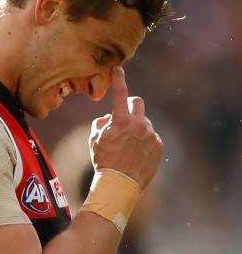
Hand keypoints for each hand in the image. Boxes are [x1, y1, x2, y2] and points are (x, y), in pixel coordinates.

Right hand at [89, 66, 163, 188]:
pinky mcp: (158, 145)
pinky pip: (151, 138)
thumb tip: (109, 118)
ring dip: (137, 129)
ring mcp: (150, 134)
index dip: (119, 79)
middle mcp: (138, 124)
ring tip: (128, 148)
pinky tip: (136, 155)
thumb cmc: (104, 161)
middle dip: (131, 106)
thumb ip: (101, 123)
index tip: (118, 69)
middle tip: (125, 116)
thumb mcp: (94, 140)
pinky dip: (144, 143)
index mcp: (120, 120)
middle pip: (138, 103)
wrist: (120, 184)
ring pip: (144, 123)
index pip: (120, 93)